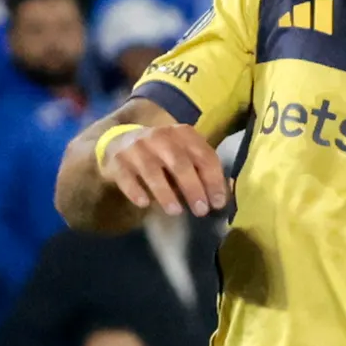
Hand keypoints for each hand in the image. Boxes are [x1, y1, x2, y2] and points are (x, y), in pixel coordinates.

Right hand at [101, 122, 230, 216]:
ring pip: (153, 171)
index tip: (218, 203)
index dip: (214, 181)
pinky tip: (144, 203)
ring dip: (166, 193)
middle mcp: (161, 136)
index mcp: (184, 134)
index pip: (204, 156)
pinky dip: (136, 191)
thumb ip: (205, 173)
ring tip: (176, 211)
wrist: (119, 143)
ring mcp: (137, 147)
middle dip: (193, 188)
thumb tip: (227, 196)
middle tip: (200, 211)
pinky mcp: (118, 161)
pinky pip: (127, 178)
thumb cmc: (162, 155)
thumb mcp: (185, 156)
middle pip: (180, 163)